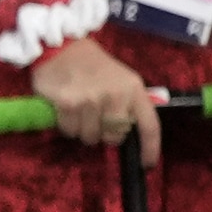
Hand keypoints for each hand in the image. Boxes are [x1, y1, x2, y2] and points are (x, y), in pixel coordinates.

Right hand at [30, 36, 152, 151]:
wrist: (62, 47)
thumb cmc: (93, 65)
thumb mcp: (120, 79)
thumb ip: (126, 104)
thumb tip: (124, 133)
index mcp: (133, 89)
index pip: (149, 125)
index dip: (150, 148)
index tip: (147, 164)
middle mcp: (115, 95)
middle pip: (114, 137)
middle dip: (104, 133)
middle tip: (96, 118)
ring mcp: (91, 100)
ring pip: (90, 137)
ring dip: (83, 130)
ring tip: (79, 110)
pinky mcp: (68, 104)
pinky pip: (70, 131)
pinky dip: (67, 125)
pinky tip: (66, 109)